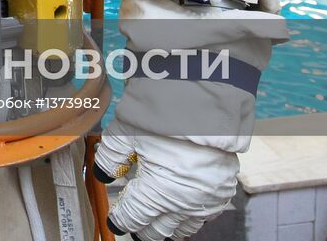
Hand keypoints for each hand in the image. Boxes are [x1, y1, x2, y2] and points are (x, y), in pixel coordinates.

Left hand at [93, 124, 238, 239]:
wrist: (208, 98)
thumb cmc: (165, 113)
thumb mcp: (126, 131)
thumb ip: (111, 156)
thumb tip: (103, 174)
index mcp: (156, 192)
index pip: (133, 217)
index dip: (121, 219)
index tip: (115, 220)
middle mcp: (182, 202)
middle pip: (159, 229)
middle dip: (145, 228)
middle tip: (136, 224)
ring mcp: (206, 198)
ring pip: (184, 227)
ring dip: (169, 226)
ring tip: (159, 223)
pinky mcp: (224, 188)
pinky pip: (207, 214)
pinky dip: (193, 214)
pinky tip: (185, 208)